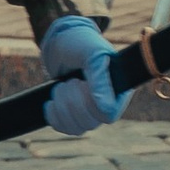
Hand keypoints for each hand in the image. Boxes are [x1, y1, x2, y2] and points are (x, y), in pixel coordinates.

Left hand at [39, 8, 127, 136]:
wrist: (61, 41)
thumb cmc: (81, 43)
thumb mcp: (92, 55)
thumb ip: (100, 79)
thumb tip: (107, 109)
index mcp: (118, 89)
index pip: (108, 115)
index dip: (91, 105)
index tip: (81, 84)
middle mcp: (107, 102)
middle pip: (90, 123)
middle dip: (72, 102)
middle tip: (68, 82)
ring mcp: (89, 109)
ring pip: (77, 128)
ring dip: (62, 109)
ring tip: (60, 88)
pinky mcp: (73, 113)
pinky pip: (65, 128)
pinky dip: (54, 117)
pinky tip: (51, 103)